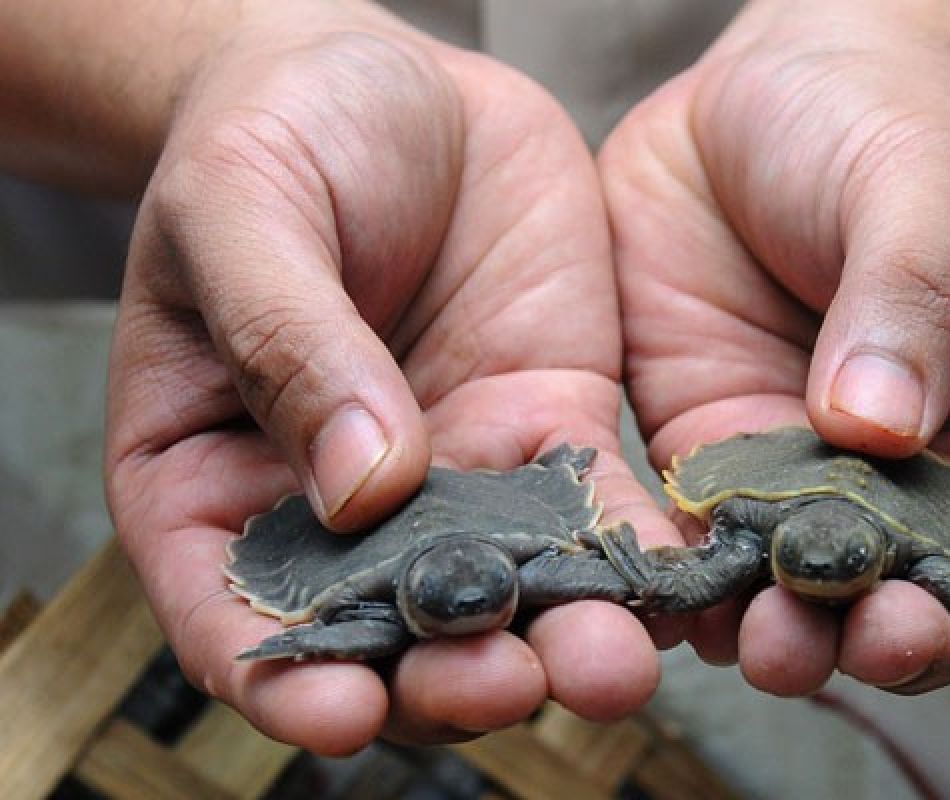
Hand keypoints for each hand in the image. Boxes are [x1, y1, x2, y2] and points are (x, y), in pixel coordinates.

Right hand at [105, 0, 669, 752]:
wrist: (390, 84)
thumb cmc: (272, 137)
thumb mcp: (243, 215)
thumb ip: (288, 342)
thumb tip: (362, 484)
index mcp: (218, 475)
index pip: (235, 608)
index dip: (282, 676)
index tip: (340, 712)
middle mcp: (339, 502)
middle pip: (388, 626)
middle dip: (448, 672)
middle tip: (506, 683)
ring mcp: (456, 471)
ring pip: (507, 589)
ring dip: (557, 638)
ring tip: (606, 664)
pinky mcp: (550, 424)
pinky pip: (597, 508)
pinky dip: (634, 555)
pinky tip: (676, 582)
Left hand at [599, 0, 949, 692]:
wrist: (751, 103)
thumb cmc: (879, 122)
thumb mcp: (923, 186)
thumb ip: (916, 299)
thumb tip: (881, 428)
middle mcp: (929, 468)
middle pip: (935, 592)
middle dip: (907, 634)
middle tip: (873, 636)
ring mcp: (817, 474)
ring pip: (818, 593)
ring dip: (800, 633)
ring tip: (774, 641)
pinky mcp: (720, 458)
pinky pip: (712, 548)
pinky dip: (701, 589)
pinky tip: (685, 607)